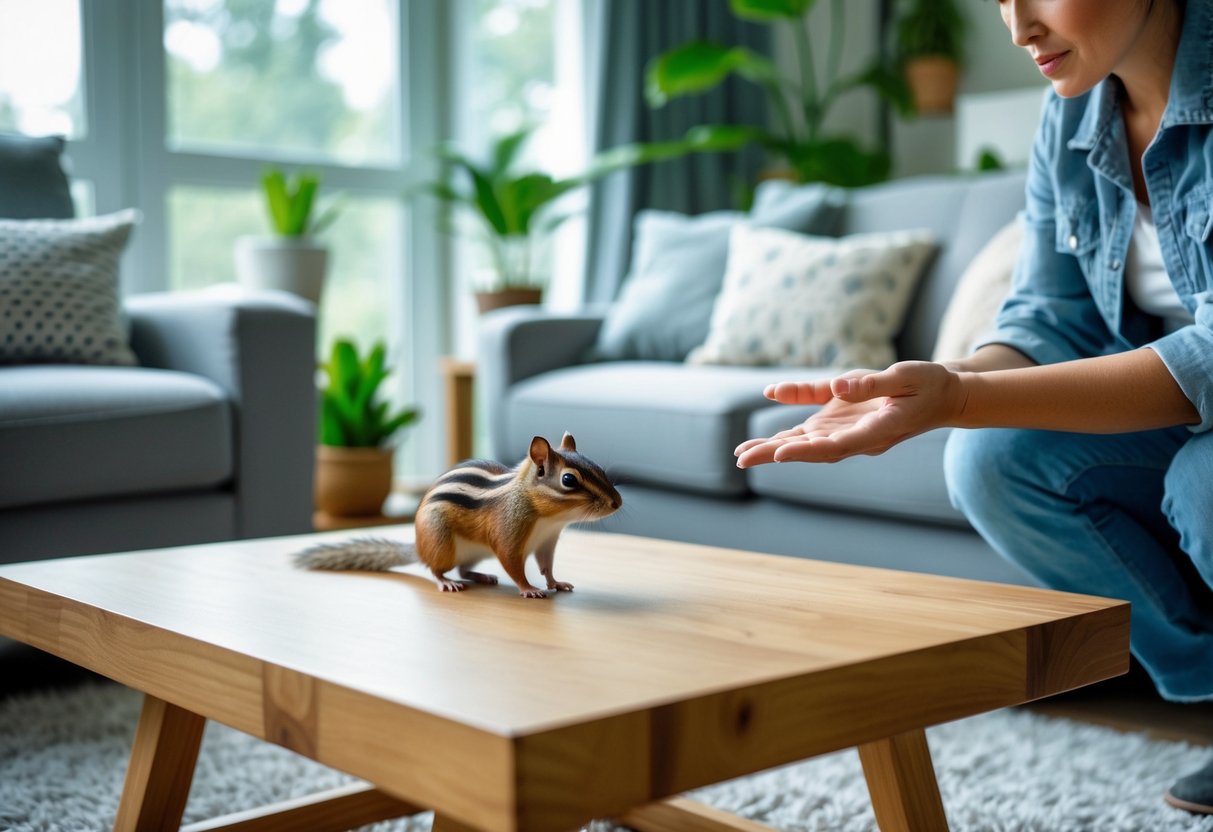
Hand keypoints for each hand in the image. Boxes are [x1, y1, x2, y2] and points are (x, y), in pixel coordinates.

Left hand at [734, 361, 964, 465]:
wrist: (943, 397)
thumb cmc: (928, 384)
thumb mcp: (905, 376)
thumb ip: (871, 384)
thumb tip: (837, 388)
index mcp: (877, 431)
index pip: (836, 446)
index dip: (806, 450)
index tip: (779, 454)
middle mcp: (859, 439)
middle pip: (813, 451)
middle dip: (777, 454)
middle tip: (741, 459)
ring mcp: (850, 433)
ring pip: (808, 445)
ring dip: (775, 449)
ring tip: (741, 455)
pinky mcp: (844, 422)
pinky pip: (812, 432)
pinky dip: (788, 437)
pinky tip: (763, 443)